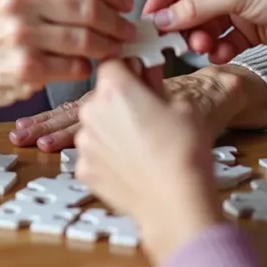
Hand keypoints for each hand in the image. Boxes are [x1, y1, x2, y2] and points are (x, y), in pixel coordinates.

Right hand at [0, 0, 136, 112]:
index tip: (124, 1)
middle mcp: (19, 0)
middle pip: (89, 8)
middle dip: (118, 22)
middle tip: (128, 30)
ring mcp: (22, 36)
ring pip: (87, 39)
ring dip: (109, 45)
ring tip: (116, 48)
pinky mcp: (27, 69)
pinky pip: (75, 66)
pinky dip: (87, 66)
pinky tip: (85, 65)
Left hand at [8, 62, 266, 148]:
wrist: (176, 202)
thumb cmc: (183, 152)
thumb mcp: (181, 104)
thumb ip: (156, 81)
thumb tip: (147, 72)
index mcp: (114, 88)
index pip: (111, 63)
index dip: (126, 69)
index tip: (137, 76)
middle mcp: (91, 111)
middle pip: (100, 95)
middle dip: (118, 100)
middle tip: (143, 113)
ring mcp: (84, 142)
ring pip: (95, 124)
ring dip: (110, 128)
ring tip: (138, 143)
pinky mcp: (83, 169)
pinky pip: (93, 153)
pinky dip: (105, 155)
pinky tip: (128, 162)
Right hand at [145, 0, 266, 60]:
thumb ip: (195, 7)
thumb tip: (161, 18)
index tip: (151, 15)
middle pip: (190, 0)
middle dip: (182, 20)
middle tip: (172, 38)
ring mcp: (239, 4)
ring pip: (204, 23)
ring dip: (199, 37)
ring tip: (202, 47)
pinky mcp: (250, 28)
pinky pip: (222, 39)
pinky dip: (217, 48)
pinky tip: (219, 54)